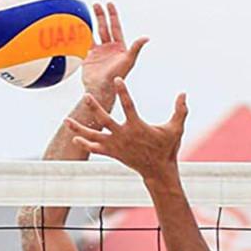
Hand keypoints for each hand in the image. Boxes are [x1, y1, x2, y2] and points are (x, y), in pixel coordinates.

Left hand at [67, 78, 187, 182]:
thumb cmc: (166, 148)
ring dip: (80, 128)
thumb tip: (184, 93)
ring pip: (94, 135)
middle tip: (87, 96)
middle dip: (95, 108)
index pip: (128, 105)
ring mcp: (116, 145)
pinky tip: (75, 138)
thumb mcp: (176, 129)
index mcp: (137, 126)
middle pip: (105, 120)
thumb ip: (180, 111)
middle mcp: (124, 135)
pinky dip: (86, 144)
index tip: (117, 79)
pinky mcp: (113, 153)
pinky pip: (96, 148)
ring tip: (67, 120)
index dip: (123, 91)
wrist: (158, 170)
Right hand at [81, 2, 147, 104]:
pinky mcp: (90, 56)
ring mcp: (99, 51)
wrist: (101, 88)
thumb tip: (146, 38)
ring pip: (95, 33)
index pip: (115, 27)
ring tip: (86, 12)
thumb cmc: (117, 76)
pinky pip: (85, 42)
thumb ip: (136, 48)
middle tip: (97, 4)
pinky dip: (81, 35)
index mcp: (119, 47)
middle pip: (105, 27)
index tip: (109, 4)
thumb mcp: (128, 61)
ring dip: (91, 23)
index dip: (113, 15)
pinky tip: (77, 27)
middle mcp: (109, 48)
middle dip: (101, 15)